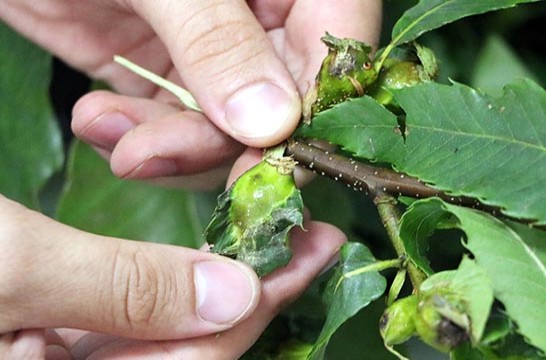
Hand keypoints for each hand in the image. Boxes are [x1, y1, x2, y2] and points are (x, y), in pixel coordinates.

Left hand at [0, 0, 381, 189]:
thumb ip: (216, 40)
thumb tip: (272, 125)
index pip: (330, 58)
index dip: (305, 122)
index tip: (258, 170)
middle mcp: (264, 20)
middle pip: (278, 112)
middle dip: (212, 144)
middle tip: (147, 156)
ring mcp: (216, 51)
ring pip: (223, 131)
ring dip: (165, 148)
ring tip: (106, 130)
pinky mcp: (166, 72)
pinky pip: (171, 126)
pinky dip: (134, 136)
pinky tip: (97, 120)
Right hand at [0, 194, 345, 358]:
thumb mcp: (13, 269)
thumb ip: (125, 289)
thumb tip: (236, 293)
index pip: (200, 358)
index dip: (263, 299)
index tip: (316, 244)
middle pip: (192, 343)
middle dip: (255, 283)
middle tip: (312, 233)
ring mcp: (65, 353)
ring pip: (164, 321)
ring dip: (218, 269)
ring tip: (272, 223)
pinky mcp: (51, 326)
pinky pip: (128, 305)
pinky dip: (168, 268)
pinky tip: (209, 241)